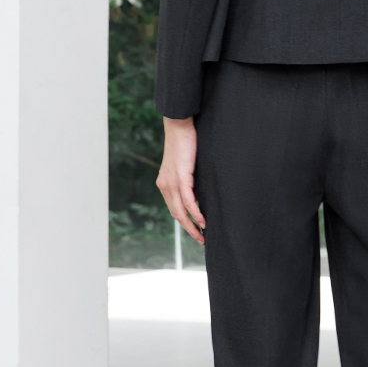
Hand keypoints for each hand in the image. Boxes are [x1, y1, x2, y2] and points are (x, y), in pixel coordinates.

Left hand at [157, 116, 205, 244]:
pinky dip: (196, 212)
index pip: (174, 209)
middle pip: (176, 215)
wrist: (179, 126)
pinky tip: (203, 221)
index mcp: (165, 184)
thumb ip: (190, 182)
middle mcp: (165, 186)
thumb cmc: (186, 143)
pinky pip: (188, 200)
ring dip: (192, 226)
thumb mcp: (186, 167)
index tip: (196, 232)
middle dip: (189, 230)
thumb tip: (200, 195)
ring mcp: (171, 182)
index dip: (185, 223)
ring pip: (181, 211)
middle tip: (201, 240)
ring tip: (203, 235)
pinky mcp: (180, 177)